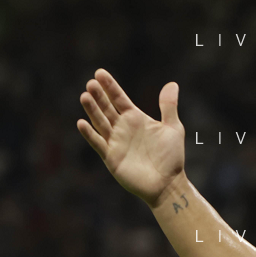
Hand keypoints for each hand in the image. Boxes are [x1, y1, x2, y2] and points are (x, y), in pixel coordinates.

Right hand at [76, 69, 185, 207]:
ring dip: (92, 111)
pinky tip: (82, 123)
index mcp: (135, 119)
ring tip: (85, 97)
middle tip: (91, 84)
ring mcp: (115, 142)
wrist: (169, 184)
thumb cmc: (172, 158)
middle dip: (99, 96)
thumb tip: (172, 84)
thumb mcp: (173, 129)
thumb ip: (169, 106)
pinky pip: (98, 143)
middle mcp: (122, 128)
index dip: (110, 86)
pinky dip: (90, 134)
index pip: (119, 99)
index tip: (99, 73)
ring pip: (100, 123)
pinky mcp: (111, 157)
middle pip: (106, 108)